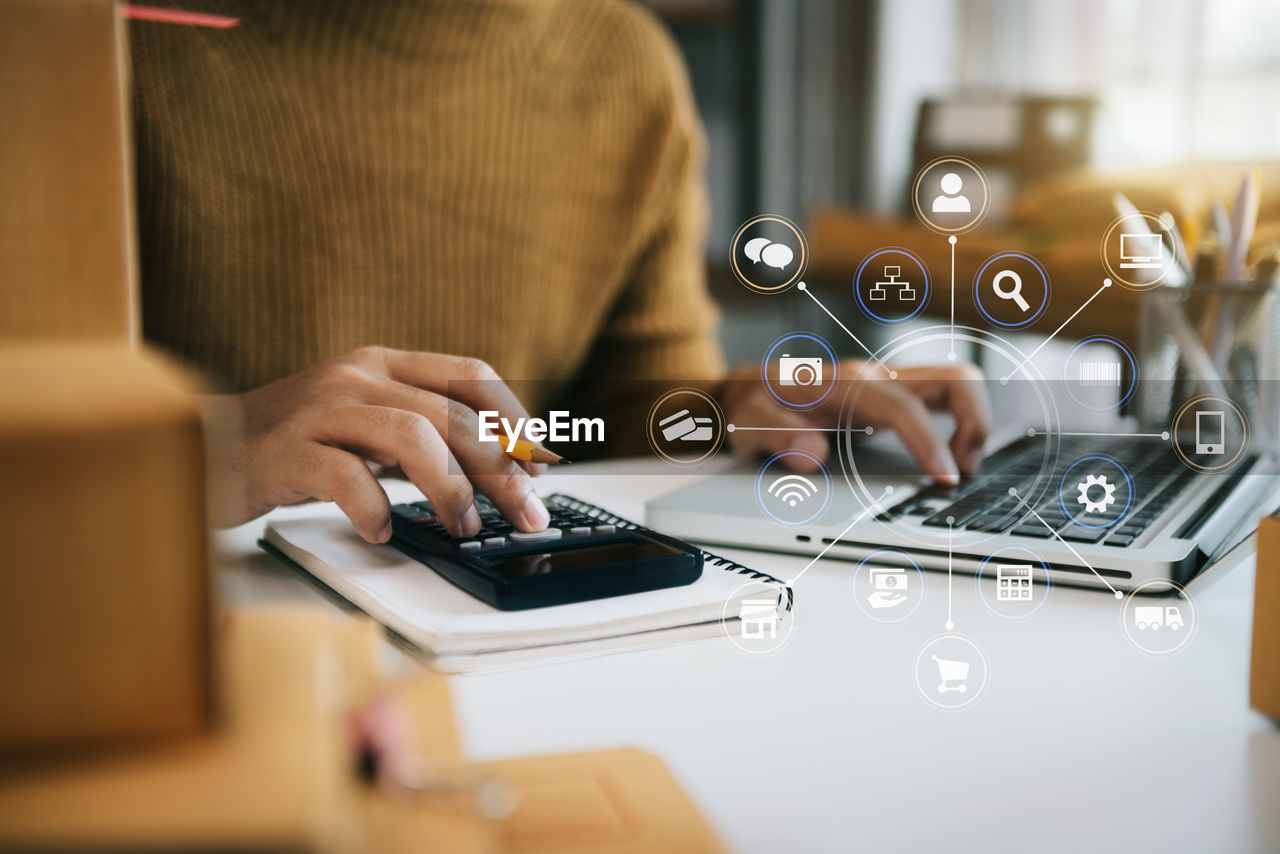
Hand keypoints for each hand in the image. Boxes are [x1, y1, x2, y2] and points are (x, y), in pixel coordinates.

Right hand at [203, 347, 548, 542]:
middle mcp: (357, 377)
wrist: (201, 448)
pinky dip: (373, 508)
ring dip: (451, 488)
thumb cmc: (292, 442)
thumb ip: (418, 431)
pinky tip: (381, 531)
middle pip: (453, 415)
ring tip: (465, 527)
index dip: (514, 419)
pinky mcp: (285, 451)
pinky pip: (344, 476)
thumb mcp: (363, 422)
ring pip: (411, 436)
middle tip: (527, 514)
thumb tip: (495, 469)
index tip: (540, 465)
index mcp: (383, 364)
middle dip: (502, 470)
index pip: (470, 374)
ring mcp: (320, 410)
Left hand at [722, 360, 989, 483]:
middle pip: (954, 380)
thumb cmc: (753, 403)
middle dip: (975, 423)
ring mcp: (889, 383)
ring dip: (973, 424)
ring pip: (957, 385)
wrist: (750, 386)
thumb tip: (812, 454)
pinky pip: (944, 400)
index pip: (902, 407)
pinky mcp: (895, 394)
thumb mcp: (751, 422)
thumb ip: (777, 435)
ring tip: (960, 467)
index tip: (945, 477)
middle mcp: (876, 377)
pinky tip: (947, 457)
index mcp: (847, 384)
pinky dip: (960, 425)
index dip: (929, 441)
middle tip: (963, 470)